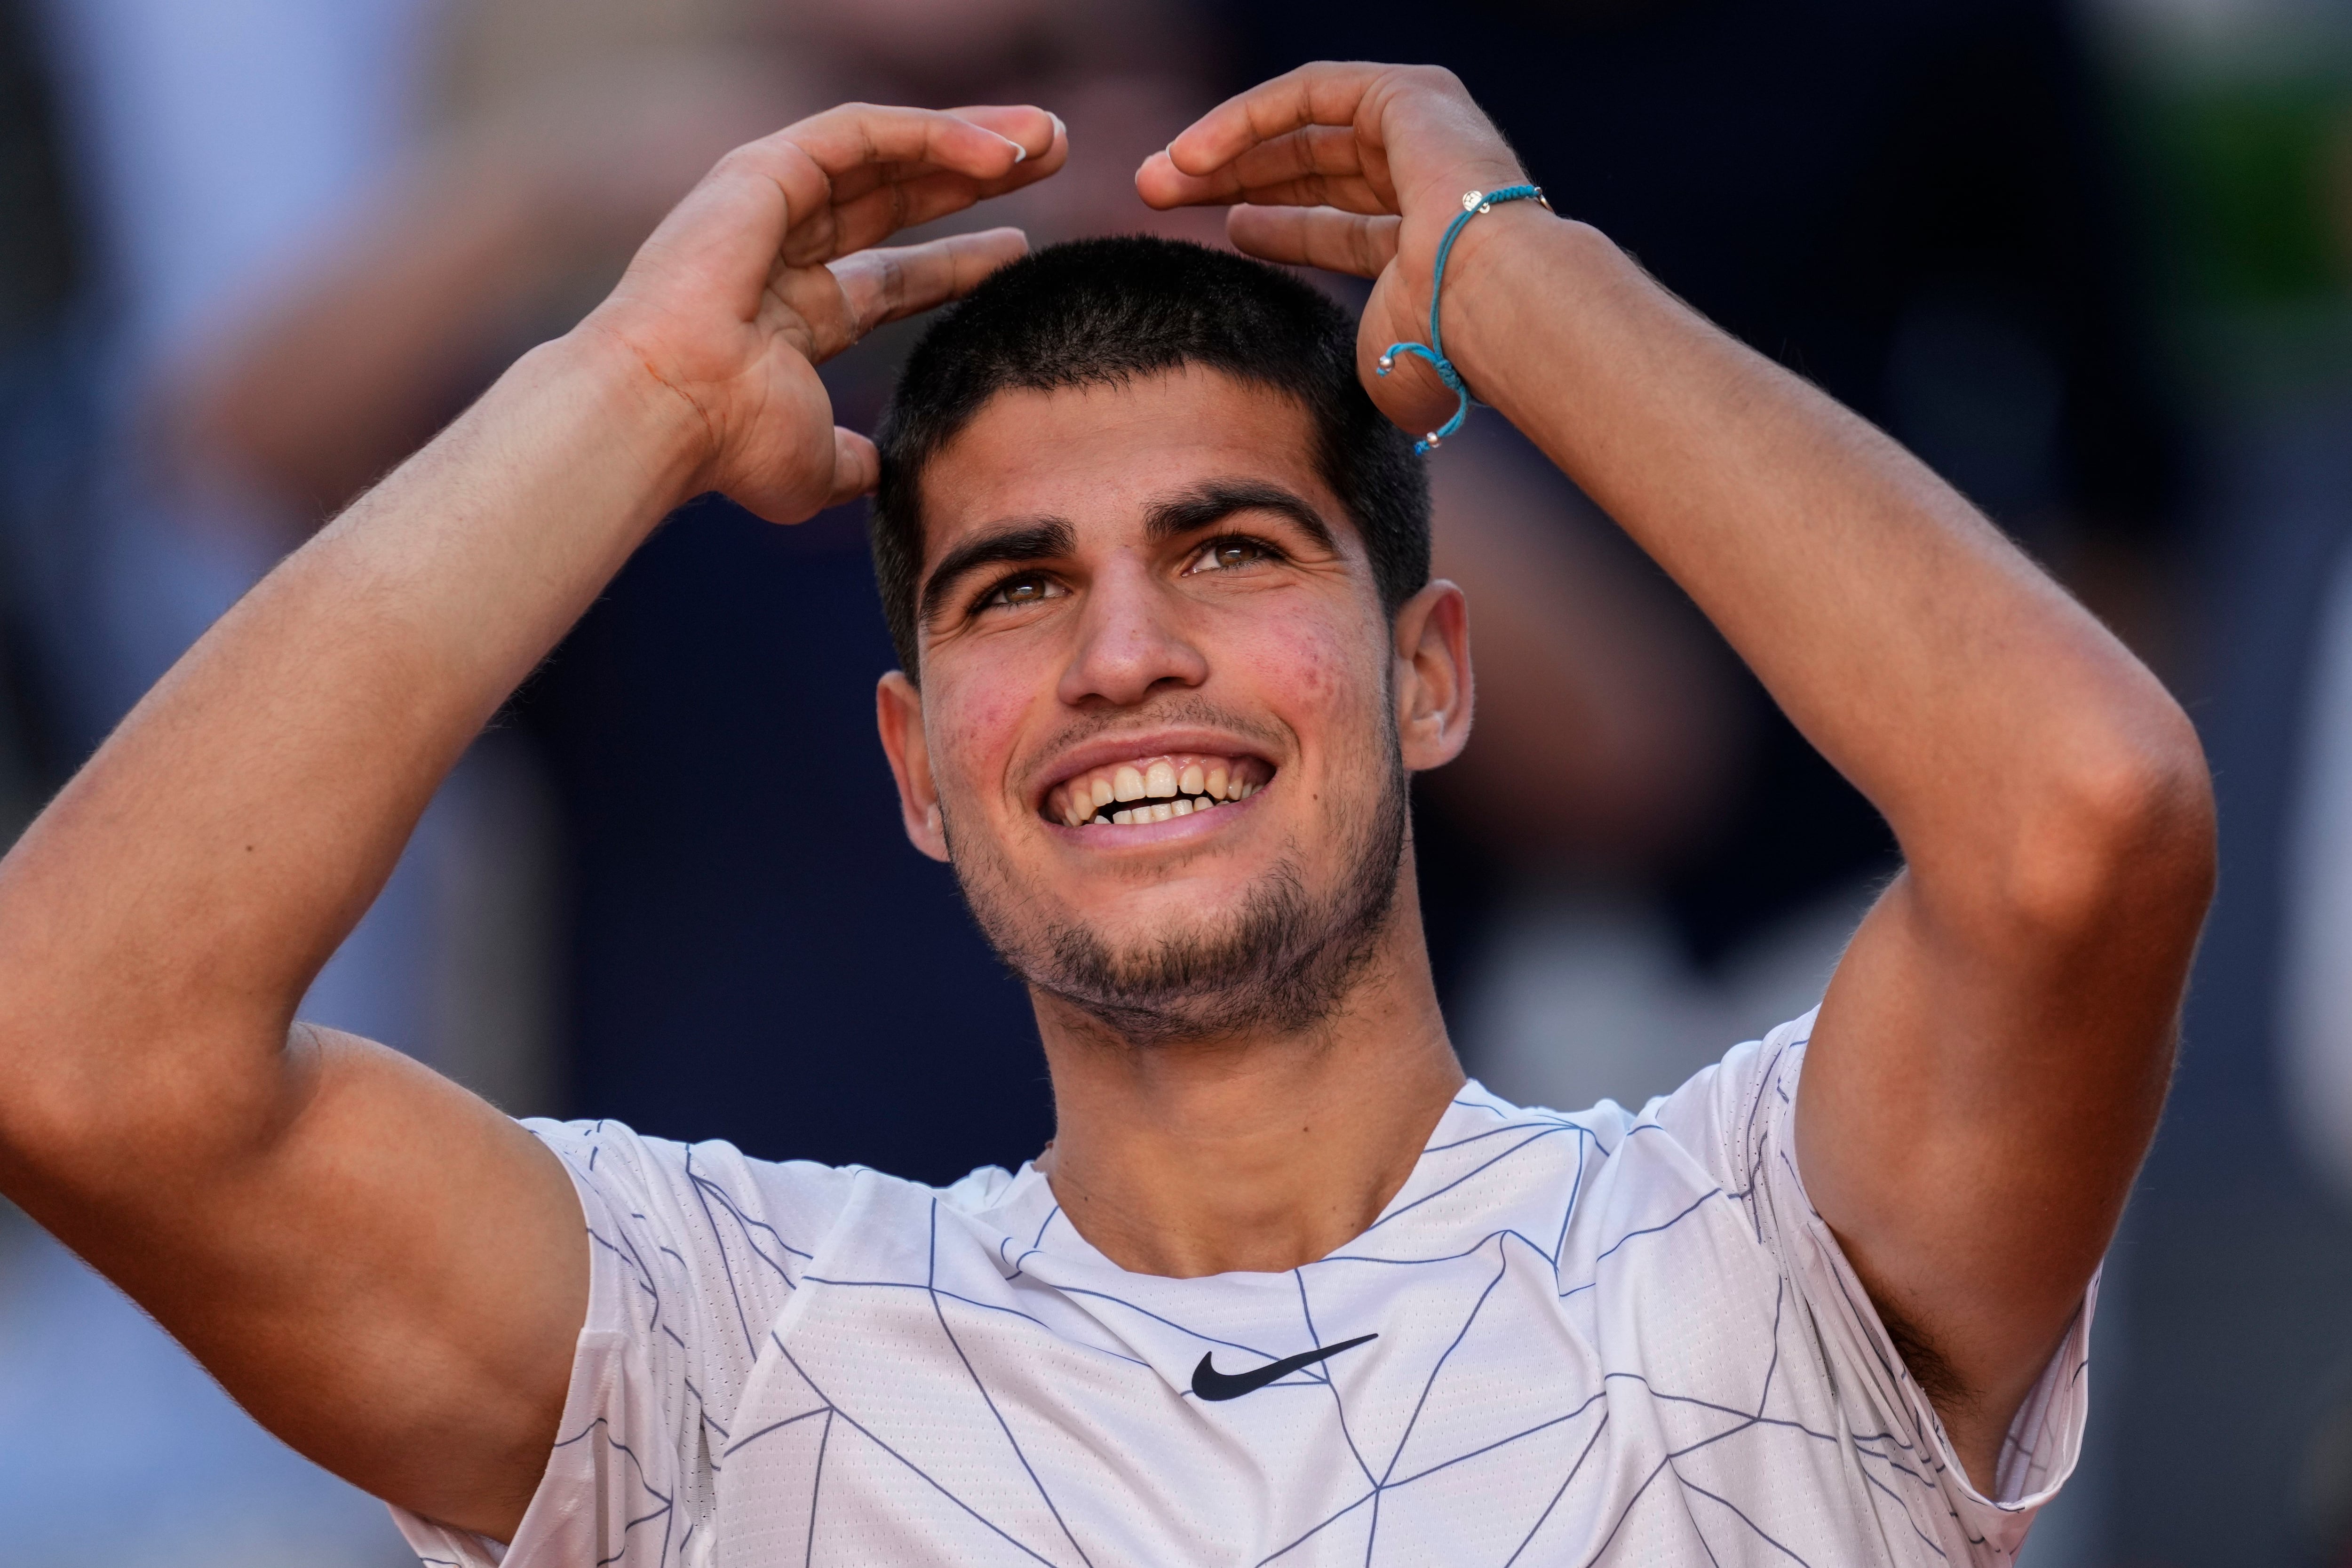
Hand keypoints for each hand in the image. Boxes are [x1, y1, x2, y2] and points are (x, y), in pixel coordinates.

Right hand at [583, 102, 1066, 522]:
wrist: (670, 414)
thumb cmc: (731, 447)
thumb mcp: (816, 465)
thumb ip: (851, 461)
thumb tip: (878, 473)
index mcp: (795, 316)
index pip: (894, 275)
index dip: (961, 262)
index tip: (1022, 252)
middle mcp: (782, 251)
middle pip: (900, 198)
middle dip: (977, 180)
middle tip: (1056, 161)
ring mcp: (769, 204)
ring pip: (890, 152)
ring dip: (973, 140)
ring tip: (1050, 139)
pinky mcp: (765, 169)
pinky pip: (865, 134)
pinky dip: (935, 133)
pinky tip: (1001, 151)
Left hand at [1136, 63, 1529, 439]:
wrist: (1488, 308)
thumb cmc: (1438, 355)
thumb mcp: (1370, 359)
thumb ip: (1338, 358)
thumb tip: (1299, 417)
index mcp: (1427, 245)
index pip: (1336, 222)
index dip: (1272, 224)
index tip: (1219, 233)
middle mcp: (1429, 179)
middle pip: (1310, 169)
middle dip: (1230, 182)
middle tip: (1157, 197)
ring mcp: (1424, 129)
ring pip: (1301, 128)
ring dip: (1223, 151)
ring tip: (1158, 179)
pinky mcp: (1406, 93)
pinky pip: (1307, 94)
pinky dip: (1245, 118)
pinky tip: (1191, 153)